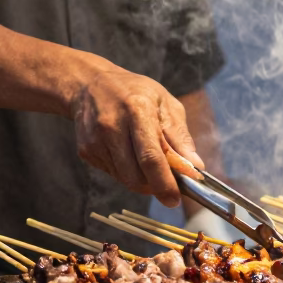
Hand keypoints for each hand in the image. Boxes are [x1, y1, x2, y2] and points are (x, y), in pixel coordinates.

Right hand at [69, 66, 204, 206]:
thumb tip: (195, 167)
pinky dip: (126, 172)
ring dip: (142, 180)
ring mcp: (95, 141)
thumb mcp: (165, 103)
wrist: (90, 84)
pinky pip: (113, 174)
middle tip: (168, 184)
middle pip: (135, 176)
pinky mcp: (86, 151)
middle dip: (155, 187)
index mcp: (137, 110)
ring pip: (124, 179)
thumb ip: (180, 136)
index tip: (175, 199)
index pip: (150, 157)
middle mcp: (112, 126)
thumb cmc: (134, 91)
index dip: (164, 183)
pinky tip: (128, 153)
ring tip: (148, 162)